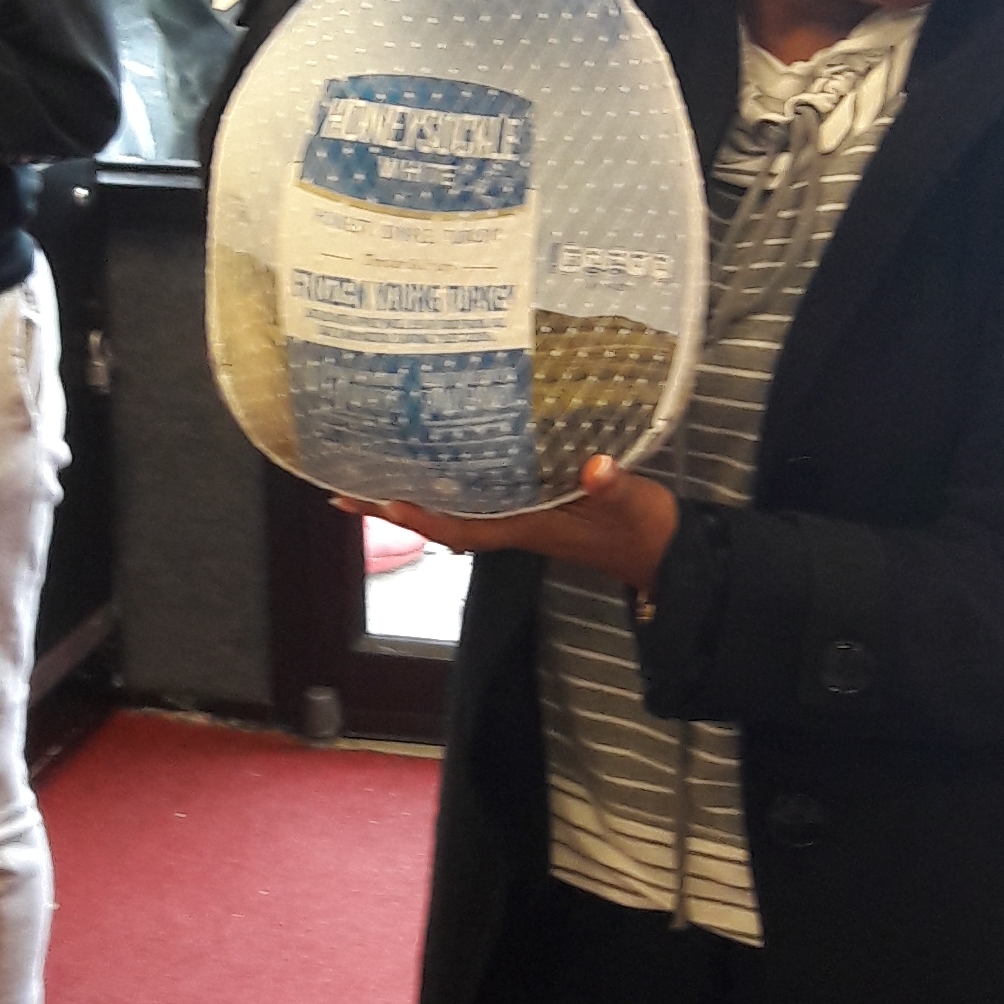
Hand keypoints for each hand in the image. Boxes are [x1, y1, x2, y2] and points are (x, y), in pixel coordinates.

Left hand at [340, 456, 677, 591]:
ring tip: (370, 465)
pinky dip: (451, 476)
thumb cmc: (644, 529)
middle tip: (341, 484)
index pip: (461, 527)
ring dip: (414, 489)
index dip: (421, 518)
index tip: (381, 501)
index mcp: (527, 526)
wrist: (663, 550)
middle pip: (441, 516)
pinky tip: (436, 453)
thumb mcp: (634, 506)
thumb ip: (615, 488)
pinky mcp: (533, 501)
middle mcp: (513, 522)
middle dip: (393, 504)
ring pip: (455, 504)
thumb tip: (595, 468)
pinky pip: (479, 490)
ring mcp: (520, 513)